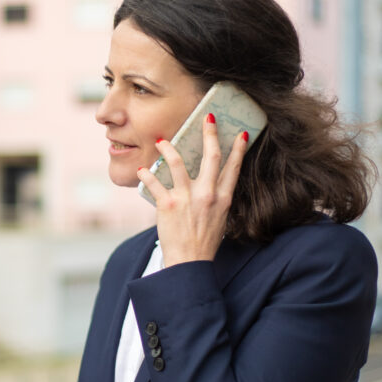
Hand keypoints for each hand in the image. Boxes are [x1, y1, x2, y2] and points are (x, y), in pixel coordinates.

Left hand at [137, 113, 249, 266]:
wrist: (189, 263)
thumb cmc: (203, 243)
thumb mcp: (220, 220)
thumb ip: (217, 200)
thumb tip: (212, 185)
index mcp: (223, 199)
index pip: (234, 168)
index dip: (238, 149)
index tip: (241, 133)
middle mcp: (207, 195)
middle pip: (212, 156)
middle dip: (210, 134)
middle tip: (208, 118)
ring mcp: (187, 198)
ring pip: (178, 163)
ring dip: (168, 148)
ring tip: (161, 140)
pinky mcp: (167, 204)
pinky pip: (154, 182)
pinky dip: (146, 175)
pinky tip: (141, 169)